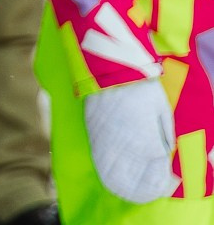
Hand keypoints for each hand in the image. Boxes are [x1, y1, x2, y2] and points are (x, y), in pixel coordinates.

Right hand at [84, 78, 179, 202]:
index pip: (158, 180)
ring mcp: (107, 148)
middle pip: (135, 188)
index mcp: (148, 147)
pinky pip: (102, 168)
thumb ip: (165, 140)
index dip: (166, 185)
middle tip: (156, 185)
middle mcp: (126, 153)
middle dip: (147, 192)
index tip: (171, 179)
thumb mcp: (164, 114)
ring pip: (115, 182)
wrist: (111, 72)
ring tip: (138, 185)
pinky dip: (112, 177)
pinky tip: (120, 175)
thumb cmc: (143, 91)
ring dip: (128, 189)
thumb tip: (165, 157)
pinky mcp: (94, 140)